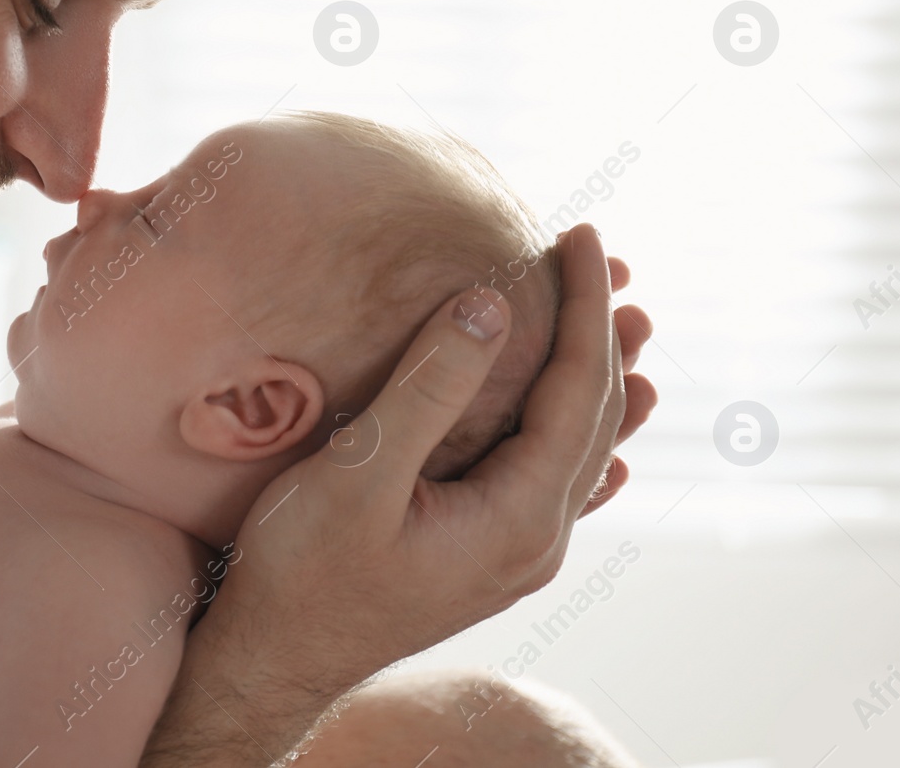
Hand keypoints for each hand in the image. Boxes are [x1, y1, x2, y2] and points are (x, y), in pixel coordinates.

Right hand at [142, 224, 651, 765]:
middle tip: (597, 255)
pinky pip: (556, 485)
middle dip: (601, 330)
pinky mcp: (485, 557)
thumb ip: (431, 389)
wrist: (275, 662)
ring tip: (624, 325)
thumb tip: (493, 306)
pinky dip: (581, 442)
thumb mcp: (359, 472)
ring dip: (598, 380)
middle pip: (593, 416)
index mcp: (519, 517)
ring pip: (580, 449)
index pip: (580, 389)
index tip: (583, 235)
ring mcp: (514, 554)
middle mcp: (535, 540)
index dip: (586, 306)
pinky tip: (607, 453)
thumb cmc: (303, 574)